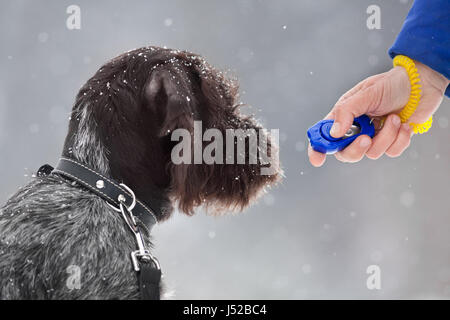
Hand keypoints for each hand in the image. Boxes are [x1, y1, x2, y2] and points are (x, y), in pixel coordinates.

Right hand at [309, 61, 448, 166]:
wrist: (421, 85)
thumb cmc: (390, 84)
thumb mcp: (365, 94)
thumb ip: (346, 112)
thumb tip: (334, 133)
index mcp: (344, 117)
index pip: (324, 136)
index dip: (318, 149)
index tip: (318, 159)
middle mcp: (356, 129)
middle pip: (345, 153)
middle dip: (356, 149)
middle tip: (366, 138)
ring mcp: (374, 137)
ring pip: (371, 153)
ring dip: (386, 135)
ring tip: (393, 118)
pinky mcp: (392, 141)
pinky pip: (391, 152)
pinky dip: (400, 138)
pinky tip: (404, 124)